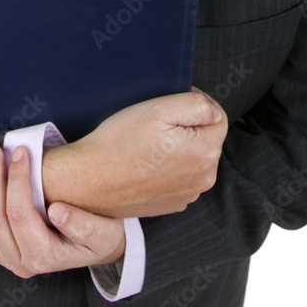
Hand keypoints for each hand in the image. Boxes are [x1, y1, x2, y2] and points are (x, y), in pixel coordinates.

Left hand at [0, 145, 125, 277]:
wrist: (97, 248)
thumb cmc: (101, 236)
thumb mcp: (103, 233)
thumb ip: (83, 226)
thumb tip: (57, 211)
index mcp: (44, 256)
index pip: (19, 215)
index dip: (16, 180)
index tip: (20, 152)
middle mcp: (21, 262)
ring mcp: (8, 260)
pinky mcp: (0, 253)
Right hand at [42, 88, 227, 218]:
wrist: (88, 179)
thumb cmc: (119, 143)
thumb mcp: (160, 108)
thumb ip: (197, 105)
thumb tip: (213, 110)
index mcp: (205, 153)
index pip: (218, 117)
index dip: (196, 103)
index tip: (170, 104)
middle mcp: (202, 179)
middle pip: (207, 139)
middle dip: (188, 126)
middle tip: (155, 124)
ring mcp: (187, 194)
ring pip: (193, 158)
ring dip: (179, 147)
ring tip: (148, 143)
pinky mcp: (171, 203)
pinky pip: (179, 176)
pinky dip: (167, 166)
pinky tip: (145, 161)